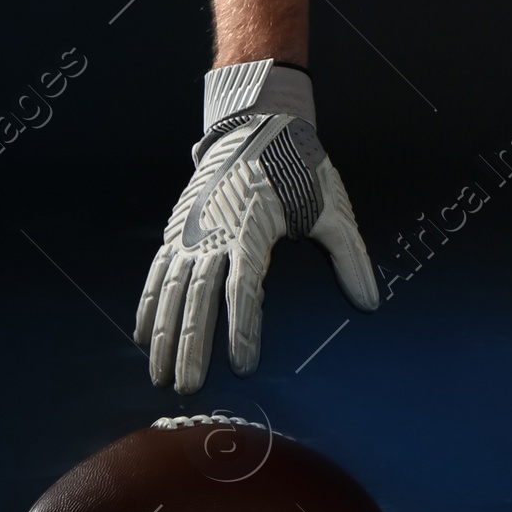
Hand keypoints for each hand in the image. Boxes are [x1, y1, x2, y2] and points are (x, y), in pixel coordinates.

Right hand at [135, 61, 378, 388]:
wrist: (258, 123)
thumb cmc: (299, 166)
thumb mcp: (331, 206)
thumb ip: (350, 255)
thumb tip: (370, 302)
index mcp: (251, 228)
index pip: (243, 288)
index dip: (241, 328)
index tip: (242, 365)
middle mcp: (213, 232)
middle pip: (197, 298)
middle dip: (191, 346)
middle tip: (189, 389)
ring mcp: (190, 230)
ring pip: (170, 290)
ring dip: (163, 334)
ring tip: (159, 376)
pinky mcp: (178, 228)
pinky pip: (157, 271)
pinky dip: (147, 304)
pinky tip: (141, 335)